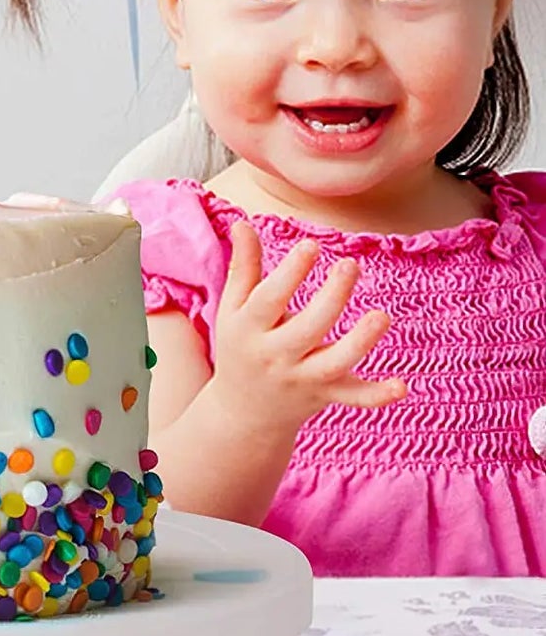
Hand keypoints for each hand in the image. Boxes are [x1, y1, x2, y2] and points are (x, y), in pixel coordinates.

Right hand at [211, 221, 407, 428]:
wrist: (242, 412)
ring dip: (360, 342)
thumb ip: (243, 267)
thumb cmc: (240, 347)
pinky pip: (353, 398)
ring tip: (381, 315)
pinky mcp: (326, 395)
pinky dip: (376, 396)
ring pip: (334, 363)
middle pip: (307, 328)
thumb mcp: (233, 309)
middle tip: (350, 264)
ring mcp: (302, 379)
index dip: (290, 273)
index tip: (311, 246)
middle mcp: (276, 356)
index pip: (269, 300)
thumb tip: (243, 223)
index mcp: (249, 329)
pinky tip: (401, 386)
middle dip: (331, 298)